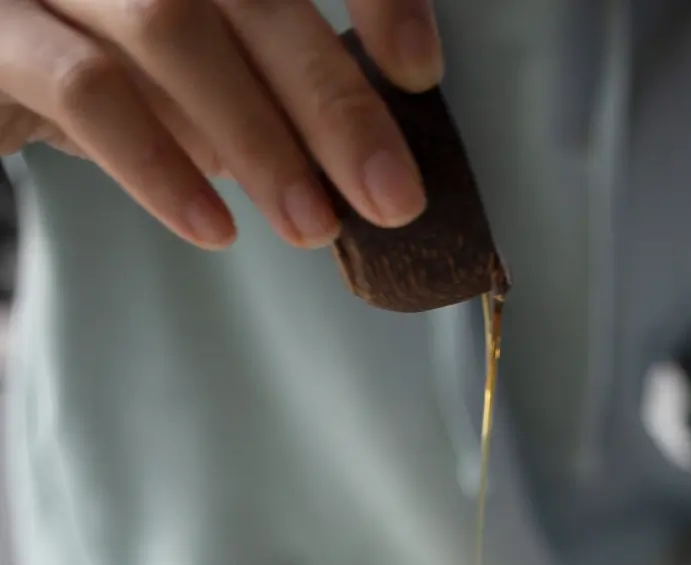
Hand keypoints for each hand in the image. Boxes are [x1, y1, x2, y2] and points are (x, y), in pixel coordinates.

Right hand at [0, 0, 438, 248]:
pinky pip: (87, 88)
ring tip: (313, 225)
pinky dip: (160, 166)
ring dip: (259, 139)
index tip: (420, 70)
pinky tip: (214, 227)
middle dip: (331, 99)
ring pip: (172, 27)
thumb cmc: (94, 58)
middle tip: (391, 194)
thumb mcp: (193, 66)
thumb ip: (263, 84)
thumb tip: (363, 155)